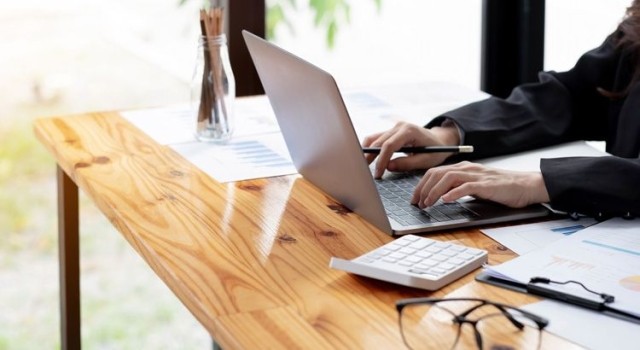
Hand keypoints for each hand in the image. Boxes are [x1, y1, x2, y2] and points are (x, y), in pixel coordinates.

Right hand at [362, 121, 459, 177]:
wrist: (440, 140)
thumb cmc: (436, 150)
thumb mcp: (425, 160)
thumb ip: (407, 164)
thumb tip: (388, 167)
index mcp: (409, 131)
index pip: (389, 145)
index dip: (381, 160)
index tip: (379, 173)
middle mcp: (399, 126)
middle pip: (378, 142)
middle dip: (371, 158)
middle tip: (367, 173)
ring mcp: (394, 127)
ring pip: (374, 138)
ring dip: (367, 152)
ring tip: (364, 166)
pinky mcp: (391, 131)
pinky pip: (376, 138)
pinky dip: (370, 148)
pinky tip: (368, 159)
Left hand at [411, 161, 549, 207]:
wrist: (526, 185)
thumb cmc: (501, 188)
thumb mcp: (475, 186)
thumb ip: (459, 188)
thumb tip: (440, 197)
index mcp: (464, 168)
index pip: (435, 172)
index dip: (422, 184)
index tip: (415, 198)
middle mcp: (468, 169)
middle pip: (438, 173)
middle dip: (424, 188)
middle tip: (417, 203)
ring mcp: (477, 176)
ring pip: (448, 178)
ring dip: (434, 191)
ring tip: (428, 203)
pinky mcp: (486, 185)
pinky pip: (466, 187)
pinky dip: (454, 193)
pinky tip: (445, 200)